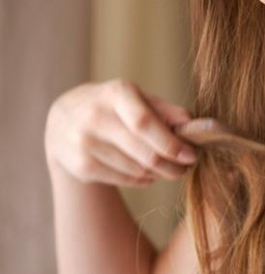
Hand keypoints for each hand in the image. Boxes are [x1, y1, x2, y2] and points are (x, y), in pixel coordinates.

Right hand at [45, 79, 198, 187]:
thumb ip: (165, 110)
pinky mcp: (80, 166)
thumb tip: (192, 123)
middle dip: (171, 165)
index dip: (171, 143)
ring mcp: (84, 143)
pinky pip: (124, 180)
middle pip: (144, 153)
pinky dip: (142, 180)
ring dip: (159, 173)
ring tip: (168, 169)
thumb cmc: (112, 106)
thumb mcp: (136, 98)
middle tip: (185, 168)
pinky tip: (147, 174)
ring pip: (137, 170)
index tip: (191, 155)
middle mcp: (95, 117)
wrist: (63, 119)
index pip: (145, 123)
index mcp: (116, 93)